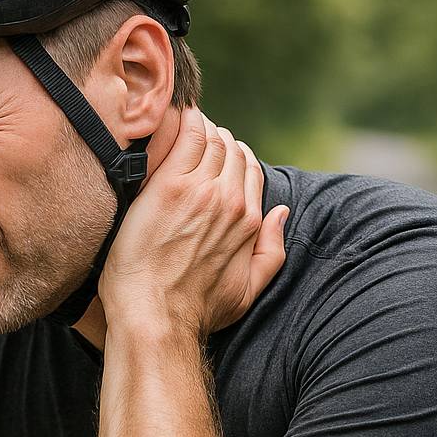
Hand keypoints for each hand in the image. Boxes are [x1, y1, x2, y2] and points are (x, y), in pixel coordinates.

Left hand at [100, 109, 288, 336]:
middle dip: (214, 140)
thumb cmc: (196, 311)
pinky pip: (186, 134)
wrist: (155, 316)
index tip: (212, 158)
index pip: (249, 168)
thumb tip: (281, 213)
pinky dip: (183, 122)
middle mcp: (229, 200)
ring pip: (210, 137)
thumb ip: (271, 251)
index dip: (232, 157)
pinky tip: (170, 120)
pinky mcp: (169, 185)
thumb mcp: (248, 292)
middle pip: (231, 148)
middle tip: (191, 141)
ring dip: (198, 128)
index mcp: (249, 220)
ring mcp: (200, 189)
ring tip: (178, 130)